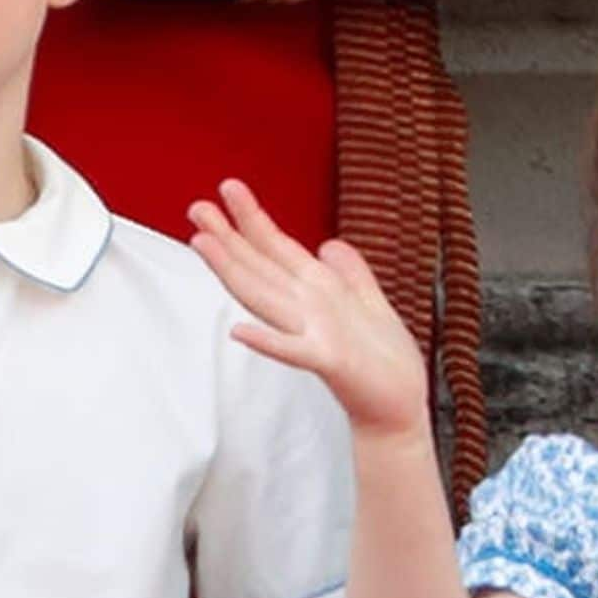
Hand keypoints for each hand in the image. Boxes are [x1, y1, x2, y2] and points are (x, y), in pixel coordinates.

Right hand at [188, 179, 429, 439]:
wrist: (399, 407)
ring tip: (203, 245)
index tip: (229, 189)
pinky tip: (238, 331)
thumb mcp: (371, 302)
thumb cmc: (385, 362)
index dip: (253, 218)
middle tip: (198, 208)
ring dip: (233, 271)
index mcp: (318, 291)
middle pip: (259, 266)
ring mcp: (313, 335)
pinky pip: (293, 350)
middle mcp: (307, 309)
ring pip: (264, 297)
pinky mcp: (329, 362)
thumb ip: (350, 272)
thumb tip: (329, 245)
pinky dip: (266, 341)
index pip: (277, 248)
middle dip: (229, 236)